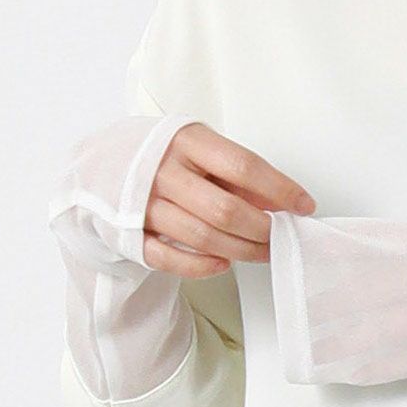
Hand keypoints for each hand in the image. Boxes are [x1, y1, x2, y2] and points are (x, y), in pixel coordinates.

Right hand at [144, 122, 316, 277]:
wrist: (102, 164)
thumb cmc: (164, 155)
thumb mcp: (201, 148)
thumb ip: (238, 173)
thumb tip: (281, 201)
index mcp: (186, 141)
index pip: (243, 166)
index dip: (280, 189)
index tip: (304, 206)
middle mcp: (163, 170)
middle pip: (226, 209)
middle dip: (262, 229)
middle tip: (280, 237)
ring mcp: (144, 204)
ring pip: (203, 237)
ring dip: (241, 250)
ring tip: (262, 252)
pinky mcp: (130, 233)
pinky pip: (170, 259)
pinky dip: (203, 266)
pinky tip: (224, 263)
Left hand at [268, 209, 406, 406]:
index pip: (378, 237)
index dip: (337, 249)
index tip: (305, 254)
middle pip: (365, 281)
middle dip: (323, 295)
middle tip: (286, 305)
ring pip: (377, 323)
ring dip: (336, 336)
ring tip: (304, 345)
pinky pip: (404, 358)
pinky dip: (370, 365)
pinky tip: (345, 370)